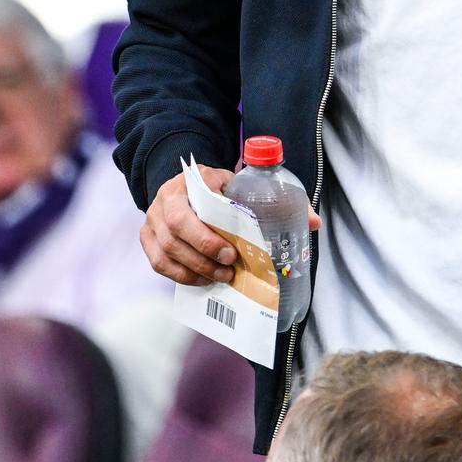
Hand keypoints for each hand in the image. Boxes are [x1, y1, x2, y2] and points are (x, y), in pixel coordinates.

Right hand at [139, 167, 323, 285]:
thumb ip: (275, 201)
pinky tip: (203, 280)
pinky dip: (182, 276)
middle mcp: (165, 199)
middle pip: (175, 232)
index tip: (232, 251)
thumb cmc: (221, 188)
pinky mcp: (148, 238)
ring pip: (166, 252)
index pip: (191, 208)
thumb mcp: (244, 185)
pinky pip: (159, 263)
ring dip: (195, 269)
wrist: (189, 184)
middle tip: (230, 269)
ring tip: (221, 277)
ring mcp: (153, 220)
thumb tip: (313, 222)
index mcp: (191, 181)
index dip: (208, 235)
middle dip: (204, 255)